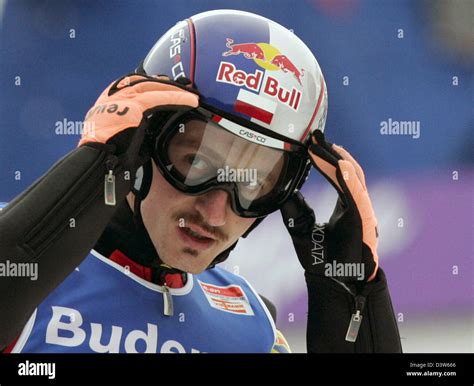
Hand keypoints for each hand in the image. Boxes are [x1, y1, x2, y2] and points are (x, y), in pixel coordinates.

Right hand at [79, 73, 198, 161]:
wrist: (98, 161)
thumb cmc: (108, 157)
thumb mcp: (122, 138)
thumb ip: (134, 132)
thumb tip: (148, 140)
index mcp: (108, 102)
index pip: (133, 84)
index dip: (152, 84)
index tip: (165, 85)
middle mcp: (113, 96)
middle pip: (144, 82)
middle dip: (165, 84)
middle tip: (183, 86)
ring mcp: (122, 99)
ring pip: (153, 87)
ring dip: (174, 90)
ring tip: (191, 95)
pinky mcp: (133, 107)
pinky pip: (160, 98)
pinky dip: (178, 98)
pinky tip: (191, 101)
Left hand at [281, 130, 378, 282]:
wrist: (333, 283)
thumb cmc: (321, 260)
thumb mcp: (302, 227)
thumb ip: (296, 208)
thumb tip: (287, 189)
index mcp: (346, 206)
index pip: (337, 175)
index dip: (325, 159)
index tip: (311, 144)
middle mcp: (357, 205)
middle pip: (347, 171)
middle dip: (331, 153)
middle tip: (316, 136)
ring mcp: (363, 212)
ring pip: (354, 178)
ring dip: (338, 160)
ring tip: (323, 144)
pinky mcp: (364, 222)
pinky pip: (358, 196)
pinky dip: (350, 179)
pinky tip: (339, 164)